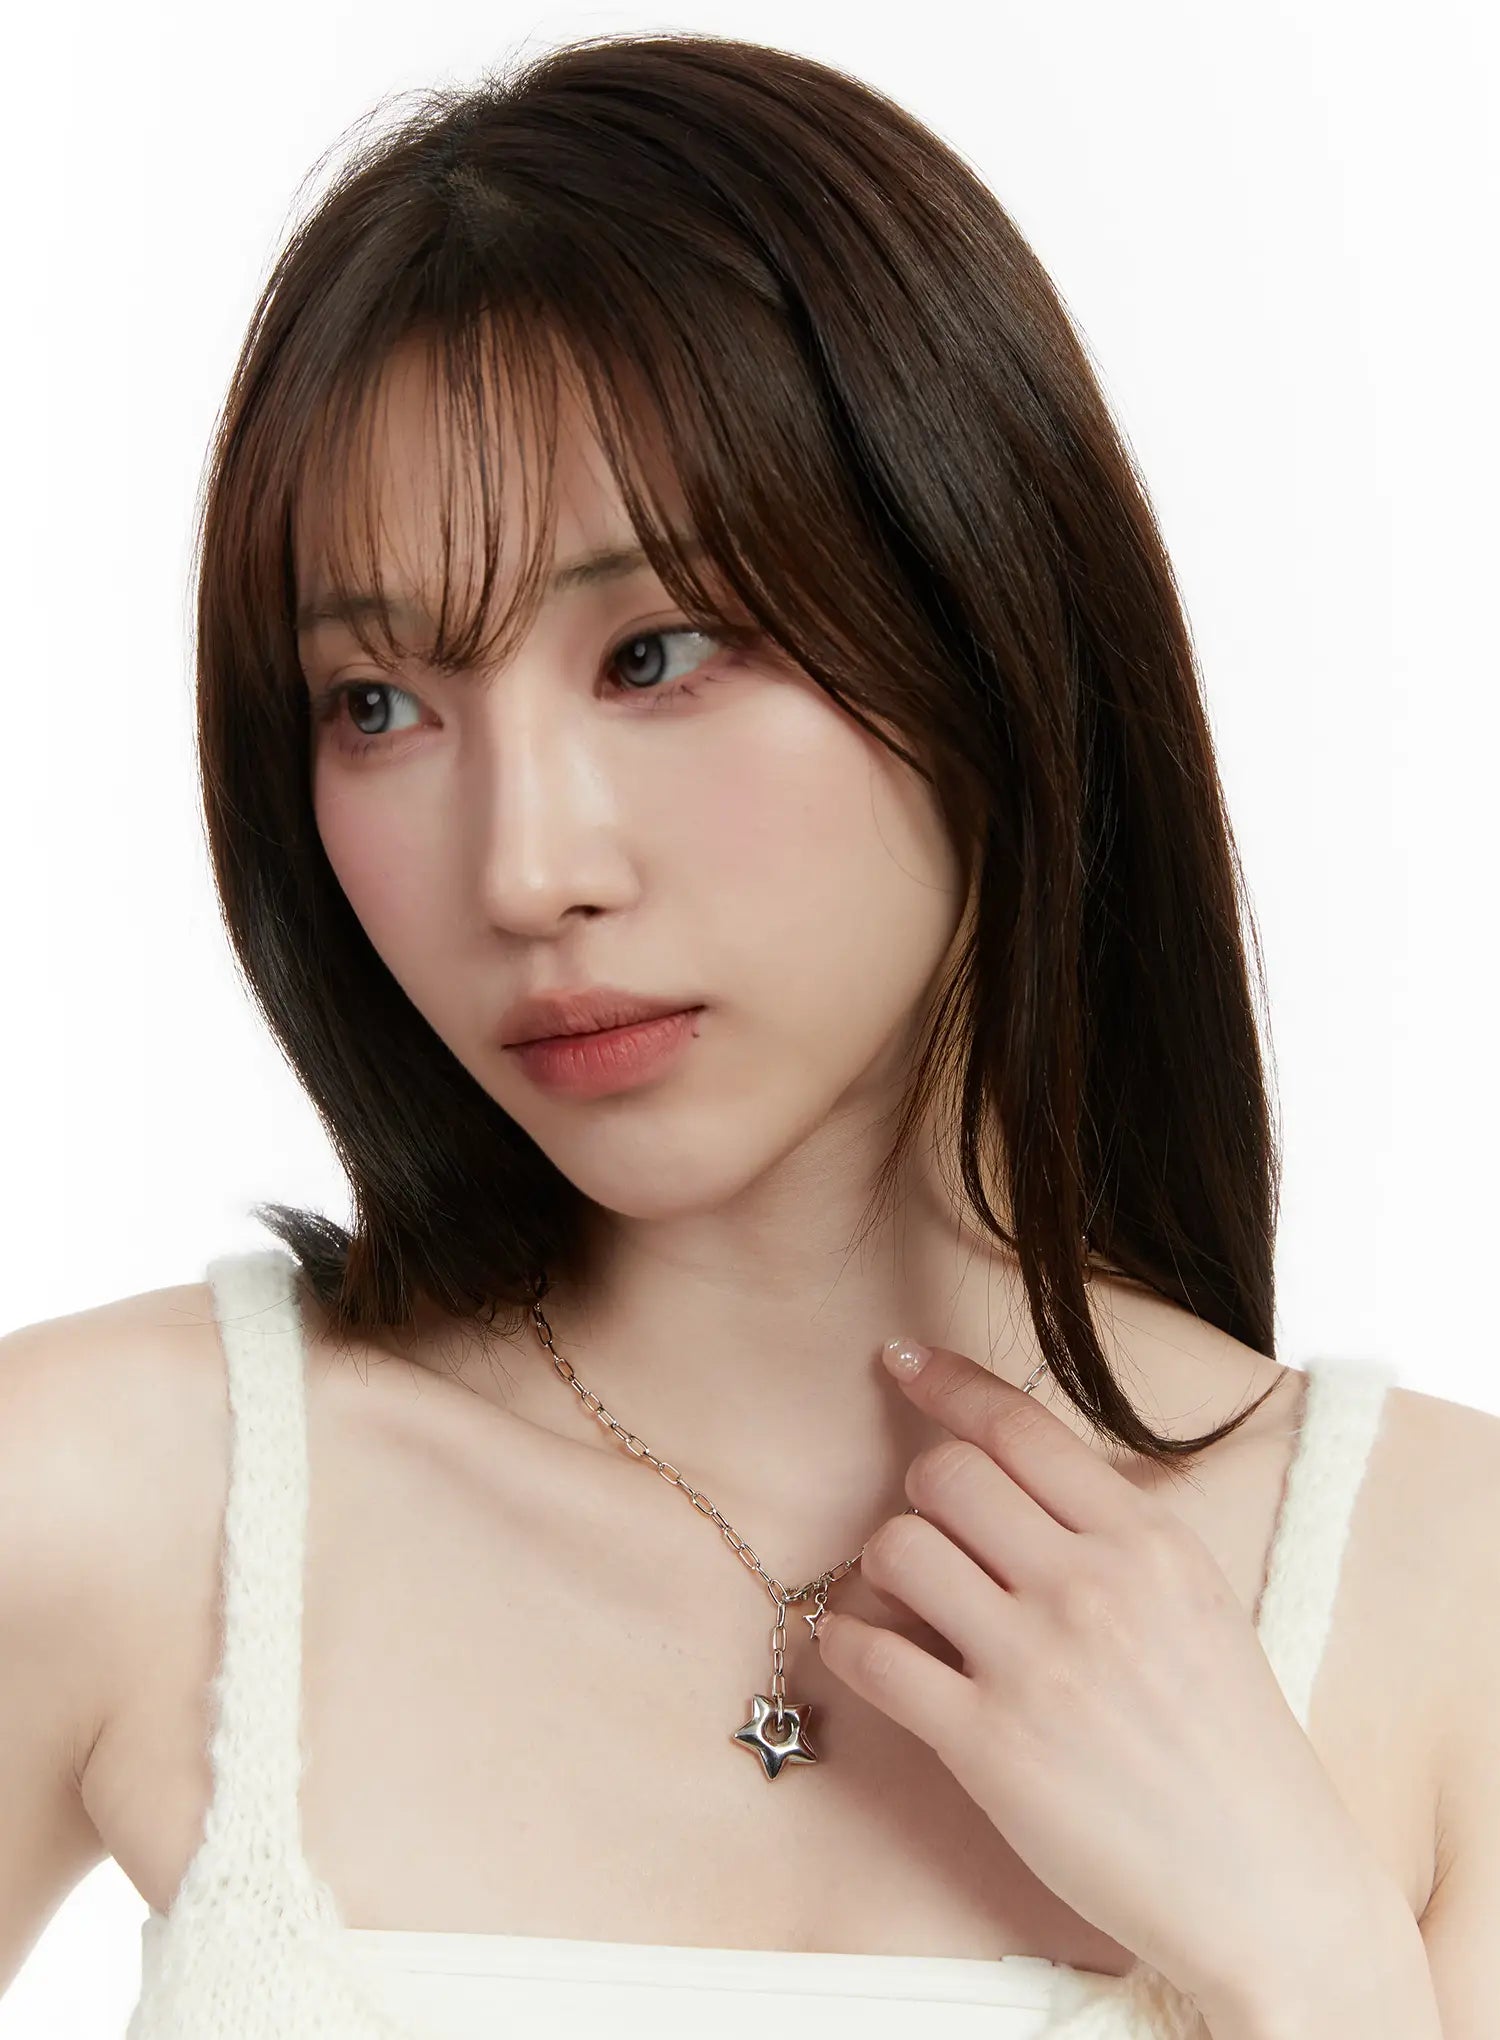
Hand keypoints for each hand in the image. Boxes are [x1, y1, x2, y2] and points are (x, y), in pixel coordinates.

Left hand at [814, 1338, 1389, 2012]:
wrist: (1268, 1885)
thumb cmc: (1232, 1745)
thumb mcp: (1198, 1602)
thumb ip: (1114, 1533)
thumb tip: (1017, 1469)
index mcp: (1148, 1542)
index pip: (1019, 1426)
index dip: (946, 1383)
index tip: (901, 1361)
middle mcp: (1090, 1586)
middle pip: (945, 1474)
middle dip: (921, 1493)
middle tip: (936, 1533)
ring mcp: (1035, 1664)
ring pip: (899, 1548)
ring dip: (884, 1568)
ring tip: (909, 1601)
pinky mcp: (988, 1746)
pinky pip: (871, 1657)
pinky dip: (848, 1644)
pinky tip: (864, 1652)